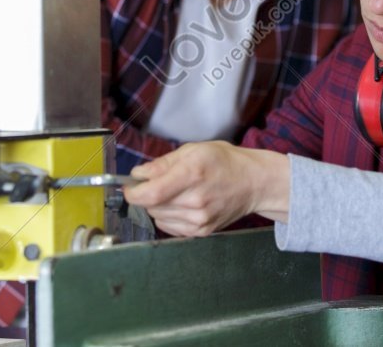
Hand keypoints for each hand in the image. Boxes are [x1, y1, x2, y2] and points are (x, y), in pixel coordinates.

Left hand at [123, 141, 288, 236]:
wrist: (253, 183)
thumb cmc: (224, 162)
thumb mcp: (193, 150)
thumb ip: (163, 163)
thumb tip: (138, 175)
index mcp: (192, 174)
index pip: (151, 194)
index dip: (133, 192)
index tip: (130, 186)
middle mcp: (195, 200)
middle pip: (151, 206)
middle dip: (147, 194)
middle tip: (158, 183)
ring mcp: (199, 219)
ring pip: (158, 217)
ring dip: (158, 206)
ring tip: (176, 192)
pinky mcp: (201, 231)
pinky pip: (169, 227)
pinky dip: (168, 216)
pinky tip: (181, 204)